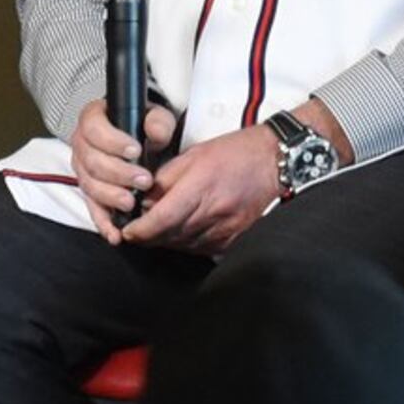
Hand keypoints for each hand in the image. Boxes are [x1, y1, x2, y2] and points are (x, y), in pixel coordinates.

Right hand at [70, 99, 180, 242]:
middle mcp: (82, 144)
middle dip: (118, 174)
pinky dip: (103, 223)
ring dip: (111, 197)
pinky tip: (114, 233)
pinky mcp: (90, 193)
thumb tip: (156, 132)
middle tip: (143, 180)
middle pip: (91, 161)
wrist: (141, 142)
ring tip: (132, 202)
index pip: (93, 129)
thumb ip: (158, 122)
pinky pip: (92, 208)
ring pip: (89, 186)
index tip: (135, 151)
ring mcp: (83, 170)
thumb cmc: (144, 126)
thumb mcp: (155, 117)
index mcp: (92, 119)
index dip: (112, 141)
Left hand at [139, 123, 282, 254]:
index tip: (128, 231)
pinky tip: (184, 230)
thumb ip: (165, 179)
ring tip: (160, 226)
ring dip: (166, 240)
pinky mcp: (234, 239)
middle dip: (148, 236)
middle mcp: (213, 212)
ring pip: (183, 246)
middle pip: (169, 236)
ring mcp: (225, 229)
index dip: (140, 230)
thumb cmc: (237, 154)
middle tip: (137, 228)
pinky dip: (187, 243)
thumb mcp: (193, 155)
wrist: (275, 162)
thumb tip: (144, 199)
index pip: (162, 219)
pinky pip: (201, 249)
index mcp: (200, 188)